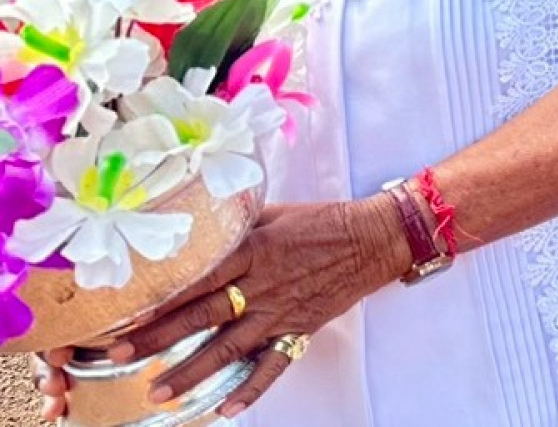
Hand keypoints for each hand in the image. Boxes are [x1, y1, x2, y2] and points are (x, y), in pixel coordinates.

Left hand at [80, 198, 408, 413]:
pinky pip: (274, 364)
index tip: (126, 313)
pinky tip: (227, 408)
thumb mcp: (275, 213)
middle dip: (157, 338)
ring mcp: (280, 312)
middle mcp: (261, 285)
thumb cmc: (325, 221)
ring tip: (159, 392)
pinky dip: (251, 388)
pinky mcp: (299, 329)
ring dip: (191, 371)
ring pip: (229, 347)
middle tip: (120, 356)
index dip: (160, 297)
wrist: (374, 239)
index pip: (197, 278)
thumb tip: (198, 228)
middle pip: (201, 315)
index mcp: (253, 251)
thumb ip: (236, 226)